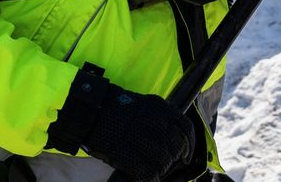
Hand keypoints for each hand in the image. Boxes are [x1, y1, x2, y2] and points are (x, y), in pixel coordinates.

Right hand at [47, 65, 193, 181]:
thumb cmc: (117, 109)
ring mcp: (142, 137)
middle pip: (176, 148)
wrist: (91, 110)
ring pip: (163, 161)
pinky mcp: (128, 152)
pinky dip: (149, 178)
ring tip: (154, 170)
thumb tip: (173, 139)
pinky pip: (147, 172)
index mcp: (161, 108)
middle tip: (165, 164)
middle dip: (173, 160)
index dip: (189, 146)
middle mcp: (155, 122)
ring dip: (160, 170)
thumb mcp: (146, 106)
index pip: (186, 129)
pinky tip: (148, 178)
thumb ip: (162, 119)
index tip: (187, 156)